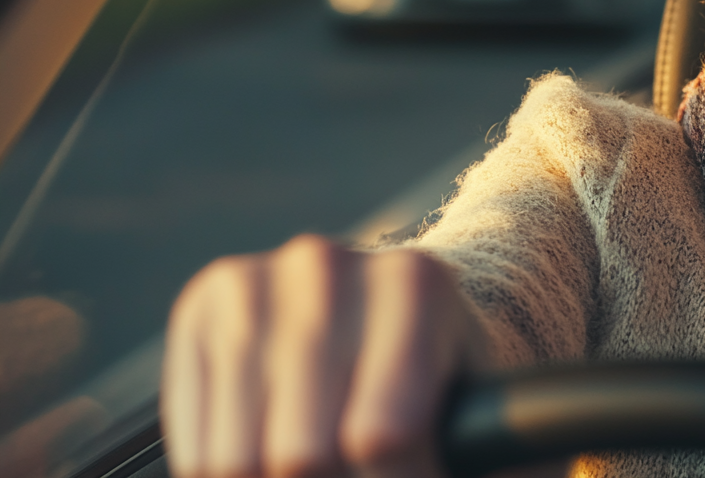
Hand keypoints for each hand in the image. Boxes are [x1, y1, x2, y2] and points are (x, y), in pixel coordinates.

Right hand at [162, 234, 488, 477]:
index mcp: (415, 285)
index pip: (384, 436)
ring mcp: (256, 285)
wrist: (389, 312)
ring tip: (328, 473)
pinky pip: (194, 446)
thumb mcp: (485, 406)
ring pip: (236, 460)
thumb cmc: (443, 377)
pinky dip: (225, 477)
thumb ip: (489, 449)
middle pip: (303, 454)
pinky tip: (269, 465)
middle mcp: (328, 268)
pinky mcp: (201, 309)